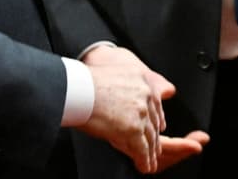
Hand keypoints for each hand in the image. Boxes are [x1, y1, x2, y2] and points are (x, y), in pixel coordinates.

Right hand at [80, 46, 205, 172]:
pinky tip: (145, 166)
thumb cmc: (87, 81)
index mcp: (142, 78)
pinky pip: (142, 149)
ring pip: (151, 137)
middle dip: (155, 136)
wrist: (77, 89)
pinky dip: (145, 160)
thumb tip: (154, 88)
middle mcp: (145, 94)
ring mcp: (141, 112)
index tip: (160, 126)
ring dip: (152, 151)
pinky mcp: (133, 129)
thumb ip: (132, 82)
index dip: (157, 118)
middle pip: (154, 120)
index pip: (155, 102)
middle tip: (157, 147)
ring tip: (152, 160)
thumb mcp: (117, 71)